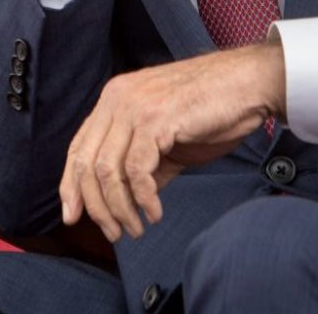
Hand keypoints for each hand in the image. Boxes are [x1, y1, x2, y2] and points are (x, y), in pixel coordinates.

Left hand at [59, 44, 285, 241]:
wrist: (247, 83)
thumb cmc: (212, 108)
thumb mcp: (166, 137)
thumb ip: (141, 162)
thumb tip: (122, 200)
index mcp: (115, 98)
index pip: (78, 147)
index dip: (70, 186)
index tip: (72, 217)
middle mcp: (118, 98)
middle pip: (87, 163)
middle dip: (95, 206)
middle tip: (113, 233)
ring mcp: (136, 106)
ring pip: (108, 170)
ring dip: (119, 209)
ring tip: (135, 228)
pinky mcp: (156, 119)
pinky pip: (137, 171)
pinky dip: (143, 199)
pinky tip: (155, 212)